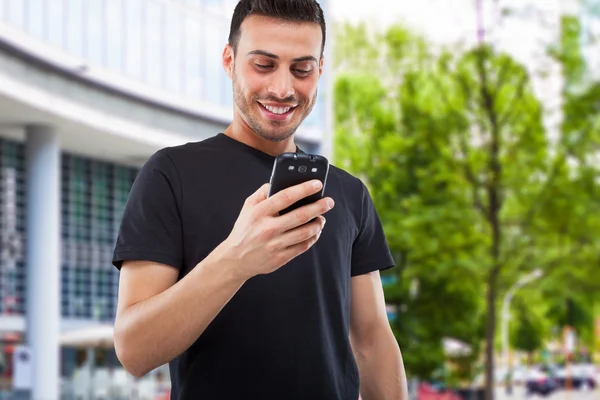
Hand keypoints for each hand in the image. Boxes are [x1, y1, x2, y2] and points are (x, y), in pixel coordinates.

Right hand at [217, 180, 333, 279]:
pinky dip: (313, 238)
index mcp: (259, 212)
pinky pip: (303, 246)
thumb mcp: (248, 207)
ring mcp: (275, 244)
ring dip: (318, 224)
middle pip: (301, 215)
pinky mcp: (280, 258)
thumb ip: (262, 192)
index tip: (317, 184)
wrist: (235, 259)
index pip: (286, 196)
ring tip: (322, 218)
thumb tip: (279, 181)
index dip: (304, 189)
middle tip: (329, 202)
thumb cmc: (244, 229)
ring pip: (305, 232)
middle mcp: (268, 228)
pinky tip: (315, 231)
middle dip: (319, 207)